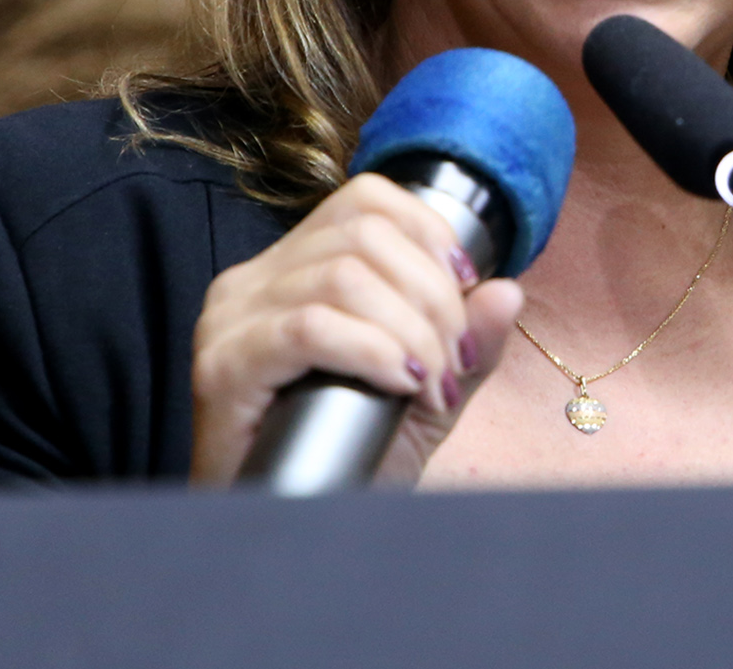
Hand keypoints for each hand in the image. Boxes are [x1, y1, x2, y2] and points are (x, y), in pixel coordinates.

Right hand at [189, 172, 522, 483]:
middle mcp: (254, 280)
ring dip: (411, 332)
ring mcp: (232, 319)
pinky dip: (371, 350)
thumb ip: (465, 344)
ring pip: (343, 278)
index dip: (428, 232)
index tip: (467, 286)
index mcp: (294, 267)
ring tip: (431, 386)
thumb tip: (509, 290)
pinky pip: (309, 328)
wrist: (289, 532)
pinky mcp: (223, 366)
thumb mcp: (423, 396)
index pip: (365, 200)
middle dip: (433, 297)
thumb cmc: (347, 461)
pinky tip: (399, 385)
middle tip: (455, 362)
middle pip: (364, 237)